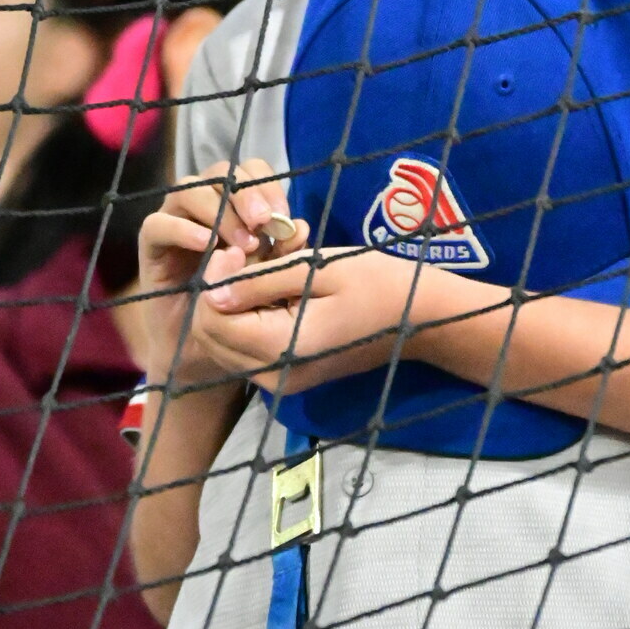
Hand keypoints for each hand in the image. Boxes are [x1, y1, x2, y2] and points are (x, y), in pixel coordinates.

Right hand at [136, 159, 306, 389]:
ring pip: (189, 189)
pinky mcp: (151, 245)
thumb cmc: (236, 306)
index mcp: (233, 205)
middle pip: (220, 173)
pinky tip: (207, 246)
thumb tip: (301, 227)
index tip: (282, 216)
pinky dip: (183, 229)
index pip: (248, 172)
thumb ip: (282, 253)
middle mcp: (202, 205)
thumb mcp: (266, 278)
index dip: (266, 185)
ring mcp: (174, 220)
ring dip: (219, 211)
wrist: (200, 349)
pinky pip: (159, 223)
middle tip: (263, 223)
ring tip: (242, 244)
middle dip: (245, 194)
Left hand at [198, 244, 443, 392]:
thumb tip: (211, 292)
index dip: (214, 279)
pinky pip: (244, 348)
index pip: (213, 318)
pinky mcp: (286, 375)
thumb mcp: (317, 270)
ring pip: (223, 343)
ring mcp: (280, 380)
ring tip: (262, 269)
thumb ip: (260, 283)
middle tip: (249, 256)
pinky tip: (273, 291)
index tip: (241, 248)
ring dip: (230, 305)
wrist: (419, 317)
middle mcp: (274, 375)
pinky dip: (246, 318)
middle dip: (217, 292)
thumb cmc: (375, 282)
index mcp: (281, 347)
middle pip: (210, 336)